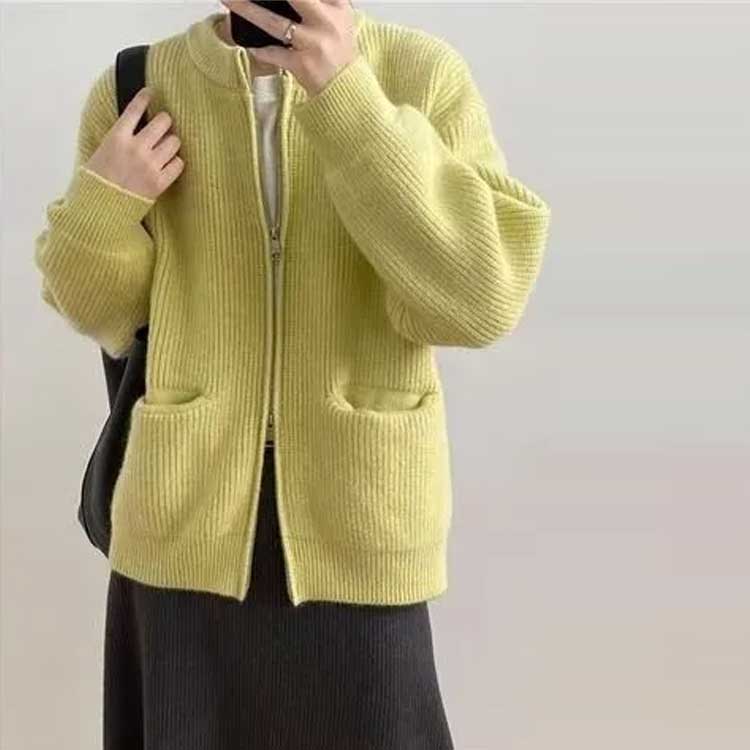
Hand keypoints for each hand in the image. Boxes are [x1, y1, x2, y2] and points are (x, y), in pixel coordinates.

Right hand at [85, 86, 183, 200]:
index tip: (151, 92)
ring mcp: (150, 165)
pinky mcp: (160, 182)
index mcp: (117, 137)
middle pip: (163, 122)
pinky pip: (179, 164)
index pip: (135, 109)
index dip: (146, 98)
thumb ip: (120, 136)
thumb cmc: (98, 179)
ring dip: (171, 142)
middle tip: (163, 126)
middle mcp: (136, 148)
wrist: (101, 207)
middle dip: (164, 122)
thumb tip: (135, 124)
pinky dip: (176, 162)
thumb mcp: (102, 149)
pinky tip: (169, 163)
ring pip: (174, 141)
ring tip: (165, 147)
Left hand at [220, 0, 357, 96]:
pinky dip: (261, 50)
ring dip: (247, 10)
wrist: (346, 89)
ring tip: (229, 0)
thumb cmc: (338, 52)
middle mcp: (327, 21)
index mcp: (337, 6)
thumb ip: (320, 3)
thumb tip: (288, 0)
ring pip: (274, 22)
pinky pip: (274, 54)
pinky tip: (252, 46)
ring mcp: (314, 44)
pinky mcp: (303, 65)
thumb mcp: (339, 19)